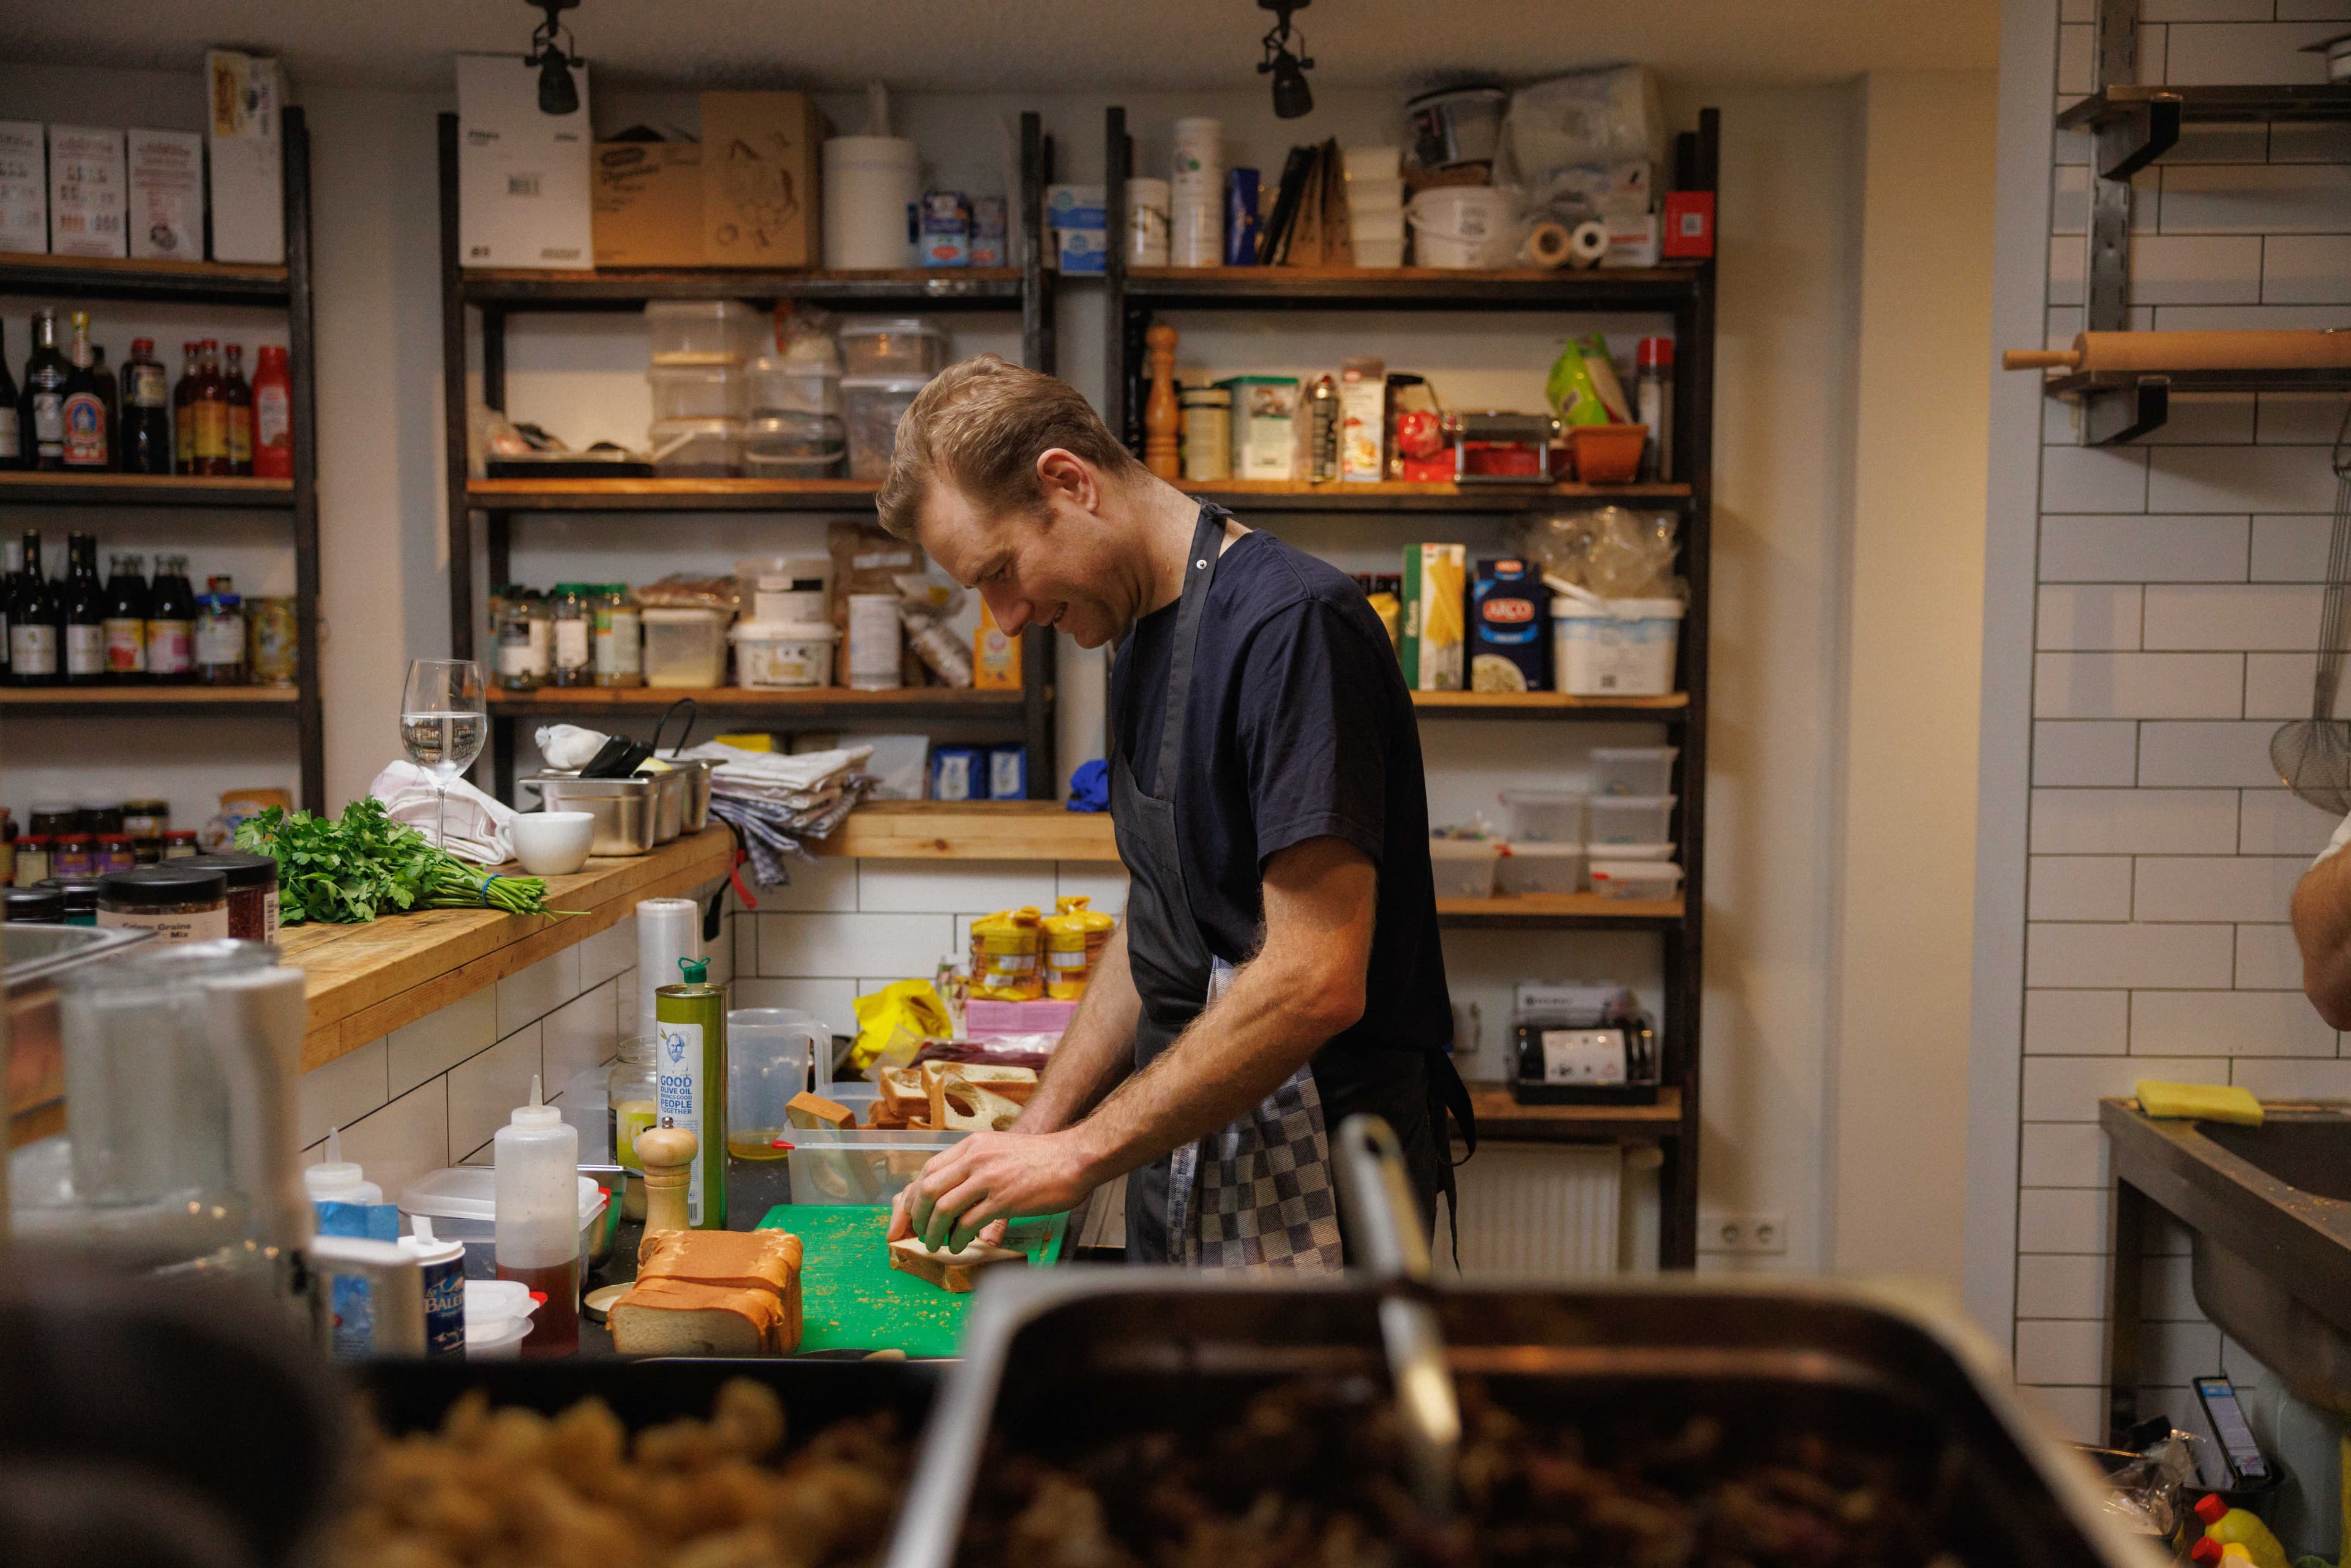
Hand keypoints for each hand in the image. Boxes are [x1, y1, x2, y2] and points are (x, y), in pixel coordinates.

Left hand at [886, 1128, 1096, 1252]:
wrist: (1074, 1158)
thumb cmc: (1041, 1158)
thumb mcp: (999, 1150)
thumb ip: (976, 1167)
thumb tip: (954, 1192)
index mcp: (972, 1146)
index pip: (929, 1169)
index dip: (914, 1196)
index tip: (912, 1214)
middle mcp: (975, 1158)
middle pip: (928, 1189)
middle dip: (918, 1216)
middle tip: (920, 1233)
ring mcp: (988, 1178)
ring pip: (943, 1208)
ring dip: (934, 1232)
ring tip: (935, 1245)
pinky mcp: (1003, 1199)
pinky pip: (968, 1223)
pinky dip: (957, 1238)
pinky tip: (959, 1245)